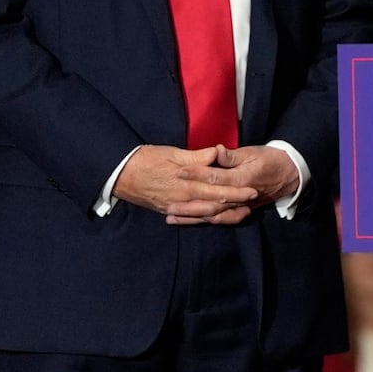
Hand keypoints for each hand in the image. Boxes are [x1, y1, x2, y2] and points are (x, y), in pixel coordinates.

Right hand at [111, 144, 254, 221]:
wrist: (120, 174)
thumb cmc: (146, 159)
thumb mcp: (172, 153)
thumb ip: (196, 157)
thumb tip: (215, 154)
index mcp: (187, 184)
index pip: (217, 190)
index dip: (236, 191)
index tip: (252, 189)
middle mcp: (183, 199)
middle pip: (215, 205)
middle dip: (235, 205)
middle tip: (252, 203)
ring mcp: (175, 207)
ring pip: (205, 215)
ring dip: (224, 215)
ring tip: (240, 213)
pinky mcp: (168, 210)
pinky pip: (191, 218)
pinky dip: (205, 219)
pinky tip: (214, 218)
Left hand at [167, 144, 300, 224]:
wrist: (290, 175)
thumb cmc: (270, 160)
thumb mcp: (253, 152)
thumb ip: (232, 156)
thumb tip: (216, 151)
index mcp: (243, 179)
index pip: (215, 178)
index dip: (196, 174)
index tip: (179, 171)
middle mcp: (240, 197)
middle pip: (211, 204)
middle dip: (188, 205)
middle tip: (168, 203)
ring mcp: (241, 206)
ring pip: (213, 215)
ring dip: (192, 217)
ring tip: (171, 216)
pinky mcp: (241, 211)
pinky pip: (220, 220)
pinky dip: (204, 222)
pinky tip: (189, 221)